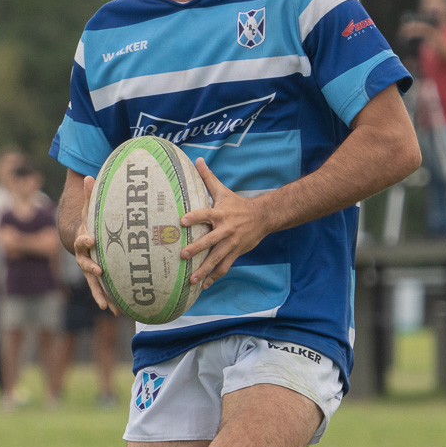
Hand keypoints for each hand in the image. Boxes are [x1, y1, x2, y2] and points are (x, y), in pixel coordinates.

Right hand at [73, 176, 113, 312]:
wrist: (82, 237)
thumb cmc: (89, 221)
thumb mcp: (88, 207)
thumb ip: (89, 194)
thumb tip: (88, 175)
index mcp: (83, 240)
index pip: (82, 239)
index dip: (84, 239)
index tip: (90, 239)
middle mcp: (84, 257)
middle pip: (86, 264)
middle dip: (92, 269)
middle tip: (99, 272)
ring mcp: (90, 269)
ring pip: (95, 283)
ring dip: (101, 294)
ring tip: (109, 307)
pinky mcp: (98, 278)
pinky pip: (104, 290)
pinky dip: (109, 299)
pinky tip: (118, 312)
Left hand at [180, 160, 270, 290]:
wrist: (263, 217)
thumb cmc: (237, 204)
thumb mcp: (223, 190)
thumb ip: (208, 178)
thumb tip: (197, 159)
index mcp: (221, 214)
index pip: (206, 214)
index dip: (194, 217)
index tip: (182, 221)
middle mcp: (226, 230)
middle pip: (210, 241)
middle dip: (197, 248)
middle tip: (183, 255)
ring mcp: (232, 244)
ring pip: (217, 259)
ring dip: (204, 270)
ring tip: (192, 280)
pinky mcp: (236, 253)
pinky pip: (224, 268)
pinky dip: (214, 277)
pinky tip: (203, 286)